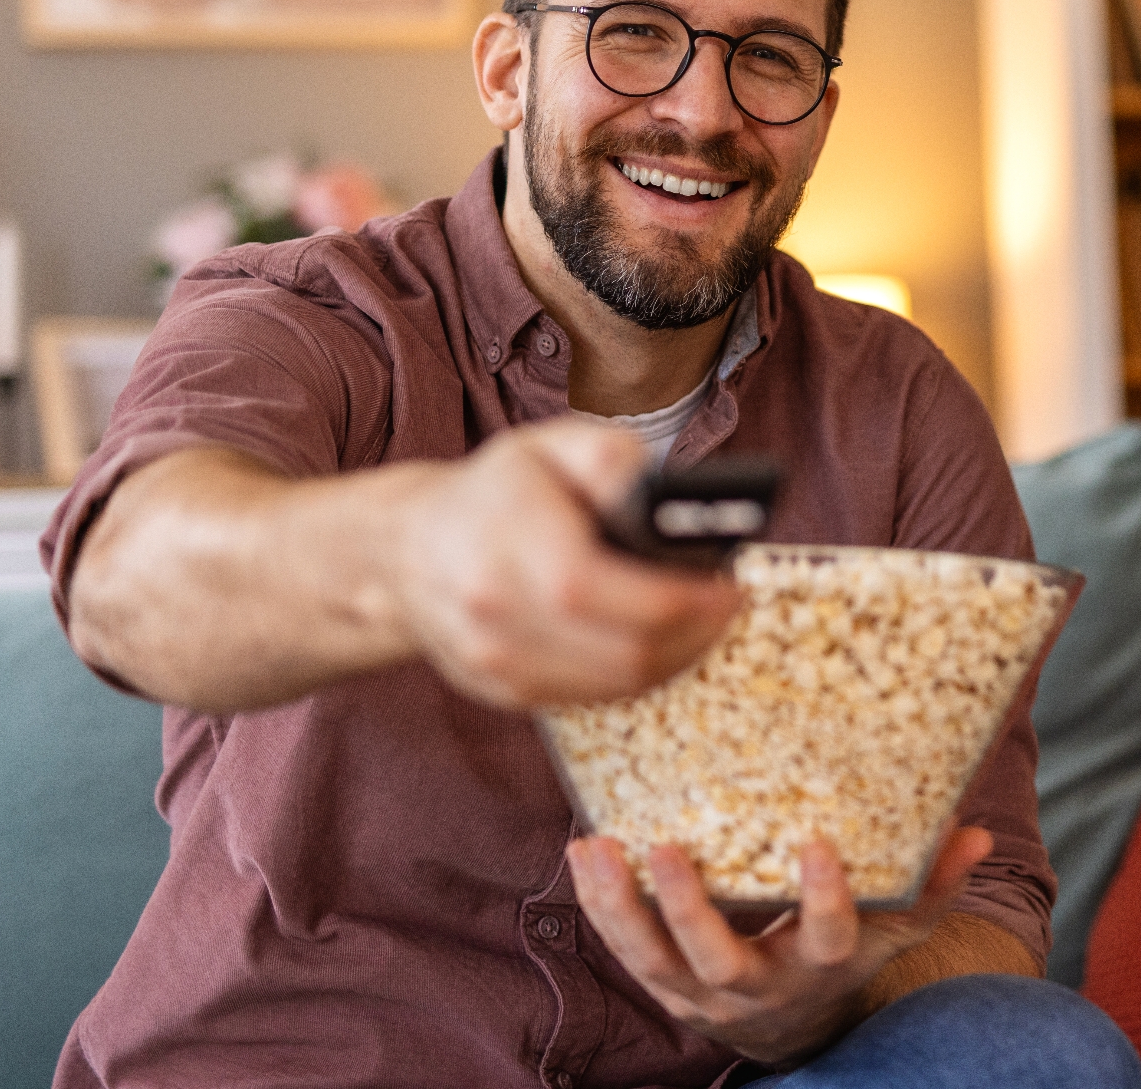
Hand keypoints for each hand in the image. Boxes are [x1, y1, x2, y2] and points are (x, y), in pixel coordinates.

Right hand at [389, 417, 741, 707]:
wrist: (409, 550)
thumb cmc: (496, 490)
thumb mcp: (550, 445)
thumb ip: (608, 457)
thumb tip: (657, 494)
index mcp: (509, 547)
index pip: (608, 596)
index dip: (684, 602)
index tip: (731, 587)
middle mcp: (496, 615)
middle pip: (624, 653)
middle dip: (695, 634)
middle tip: (727, 605)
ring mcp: (495, 664)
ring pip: (615, 684)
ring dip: (674, 657)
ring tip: (701, 620)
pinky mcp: (504, 692)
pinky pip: (592, 696)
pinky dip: (637, 672)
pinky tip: (657, 640)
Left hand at [569, 825, 995, 1063]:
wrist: (789, 1027)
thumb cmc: (842, 955)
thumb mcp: (892, 928)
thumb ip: (931, 885)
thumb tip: (972, 833)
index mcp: (820, 968)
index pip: (828, 939)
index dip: (825, 900)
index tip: (816, 845)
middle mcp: (757, 988)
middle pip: (720, 960)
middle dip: (690, 909)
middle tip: (668, 849)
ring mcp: (701, 992)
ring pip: (653, 961)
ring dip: (621, 907)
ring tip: (598, 850)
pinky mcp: (661, 983)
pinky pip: (622, 949)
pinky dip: (598, 904)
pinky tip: (583, 852)